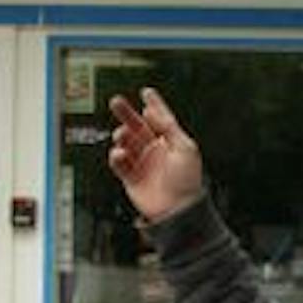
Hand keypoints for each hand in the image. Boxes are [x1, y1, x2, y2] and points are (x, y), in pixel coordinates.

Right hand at [107, 86, 205, 222]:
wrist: (178, 210)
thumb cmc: (187, 181)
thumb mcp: (184, 147)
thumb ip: (167, 128)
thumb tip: (150, 112)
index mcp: (172, 142)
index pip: (161, 119)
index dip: (154, 105)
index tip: (146, 92)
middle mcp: (156, 151)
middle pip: (138, 126)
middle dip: (127, 114)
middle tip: (116, 102)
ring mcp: (143, 164)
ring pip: (126, 143)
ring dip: (123, 136)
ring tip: (123, 135)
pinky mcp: (131, 178)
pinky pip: (119, 163)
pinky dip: (117, 156)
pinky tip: (120, 153)